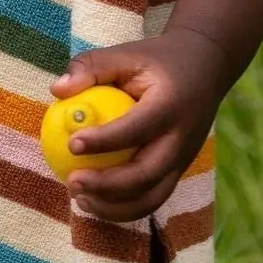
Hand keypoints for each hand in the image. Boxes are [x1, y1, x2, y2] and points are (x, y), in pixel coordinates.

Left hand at [49, 28, 229, 223]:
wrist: (206, 68)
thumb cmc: (156, 60)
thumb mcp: (126, 53)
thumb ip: (91, 66)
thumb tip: (56, 89)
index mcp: (171, 105)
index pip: (137, 129)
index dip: (104, 141)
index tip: (71, 144)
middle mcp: (182, 139)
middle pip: (147, 175)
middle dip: (107, 187)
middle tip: (71, 182)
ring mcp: (184, 160)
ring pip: (152, 197)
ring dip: (115, 207)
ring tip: (79, 200)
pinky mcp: (179, 171)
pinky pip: (153, 198)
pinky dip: (124, 208)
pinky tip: (93, 202)